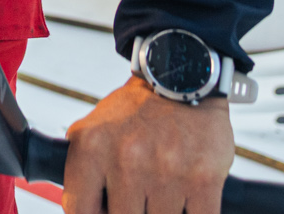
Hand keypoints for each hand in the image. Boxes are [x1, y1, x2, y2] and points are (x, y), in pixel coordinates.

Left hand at [62, 76, 232, 213]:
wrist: (182, 82)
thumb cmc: (135, 113)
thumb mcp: (92, 130)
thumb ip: (81, 169)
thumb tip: (82, 211)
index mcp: (92, 148)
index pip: (79, 210)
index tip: (103, 211)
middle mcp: (127, 160)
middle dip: (131, 210)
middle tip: (138, 197)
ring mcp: (166, 172)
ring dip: (160, 212)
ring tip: (161, 193)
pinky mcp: (203, 180)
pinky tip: (185, 202)